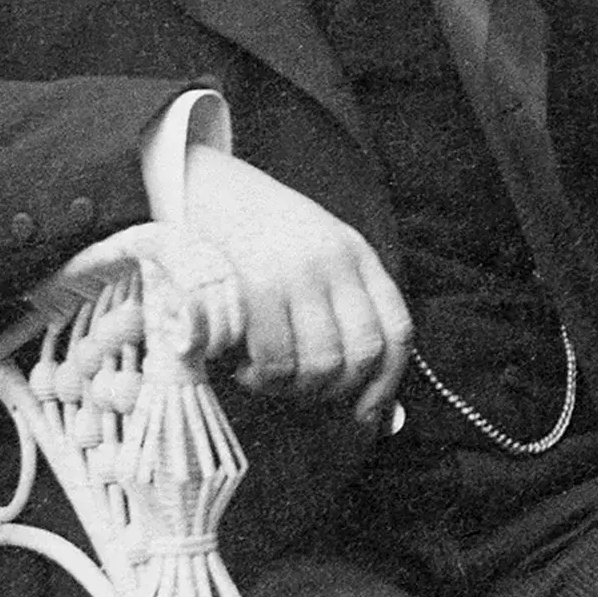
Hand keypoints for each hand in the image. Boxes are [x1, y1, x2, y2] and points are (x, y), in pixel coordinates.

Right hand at [165, 147, 410, 422]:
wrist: (201, 185)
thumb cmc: (254, 233)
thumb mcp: (312, 251)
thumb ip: (338, 303)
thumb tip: (368, 399)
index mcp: (357, 255)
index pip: (396, 328)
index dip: (388, 380)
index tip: (368, 412)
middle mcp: (335, 263)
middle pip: (363, 351)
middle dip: (335, 389)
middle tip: (301, 391)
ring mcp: (298, 274)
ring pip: (323, 361)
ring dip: (295, 387)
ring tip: (267, 378)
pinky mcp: (257, 286)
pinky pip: (277, 356)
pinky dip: (264, 377)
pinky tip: (246, 368)